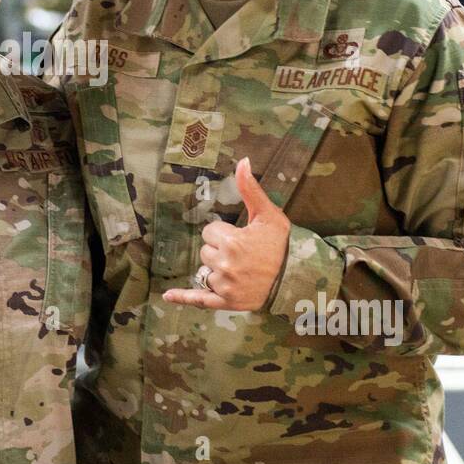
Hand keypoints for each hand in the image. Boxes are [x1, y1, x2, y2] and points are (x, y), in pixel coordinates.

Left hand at [162, 157, 290, 311]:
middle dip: (219, 251)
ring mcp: (224, 286)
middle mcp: (225, 265)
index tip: (241, 238)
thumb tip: (242, 160)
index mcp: (232, 242)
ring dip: (215, 269)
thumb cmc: (281, 244)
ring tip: (239, 270)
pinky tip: (168, 296)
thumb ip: (250, 189)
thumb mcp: (268, 214)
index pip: (209, 232)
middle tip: (242, 255)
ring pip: (204, 271)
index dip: (223, 233)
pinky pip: (199, 299)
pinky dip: (184, 298)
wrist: (295, 277)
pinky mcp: (225, 302)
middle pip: (205, 252)